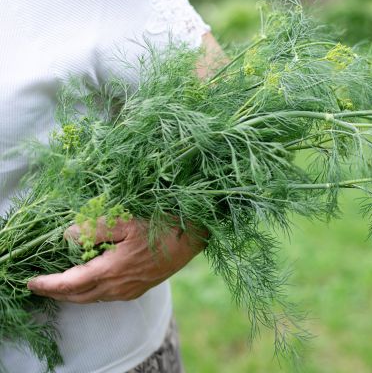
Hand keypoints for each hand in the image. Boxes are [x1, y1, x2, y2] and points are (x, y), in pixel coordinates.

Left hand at [27, 217, 206, 302]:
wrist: (193, 237)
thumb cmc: (162, 225)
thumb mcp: (125, 220)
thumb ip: (93, 229)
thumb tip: (68, 237)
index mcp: (111, 270)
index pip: (70, 284)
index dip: (48, 285)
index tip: (31, 282)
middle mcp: (119, 286)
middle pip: (78, 296)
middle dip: (56, 293)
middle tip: (40, 285)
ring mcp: (130, 290)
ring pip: (93, 298)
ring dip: (73, 293)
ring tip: (60, 284)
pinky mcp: (139, 288)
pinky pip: (107, 296)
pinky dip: (91, 292)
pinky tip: (91, 281)